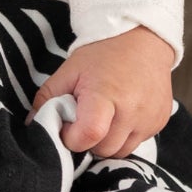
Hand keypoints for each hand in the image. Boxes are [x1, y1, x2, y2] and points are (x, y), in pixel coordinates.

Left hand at [26, 25, 173, 158]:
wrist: (142, 39)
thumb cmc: (102, 54)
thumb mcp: (69, 70)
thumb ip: (48, 98)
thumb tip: (32, 124)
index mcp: (106, 94)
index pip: (87, 135)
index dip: (71, 137)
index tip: (67, 124)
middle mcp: (132, 110)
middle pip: (103, 149)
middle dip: (87, 141)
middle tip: (83, 118)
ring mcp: (149, 119)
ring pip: (120, 151)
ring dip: (106, 142)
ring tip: (102, 117)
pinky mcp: (159, 123)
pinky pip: (136, 143)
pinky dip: (123, 136)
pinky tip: (119, 115)